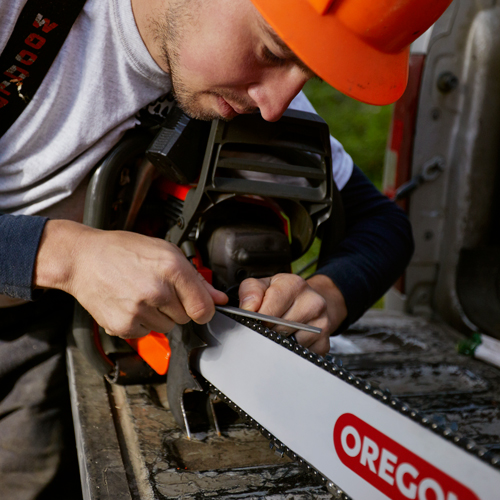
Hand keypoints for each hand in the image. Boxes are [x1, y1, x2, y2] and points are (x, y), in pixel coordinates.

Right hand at [34, 220, 227, 337]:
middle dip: (177, 307)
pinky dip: (141, 323)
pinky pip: (146, 333)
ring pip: (167, 327)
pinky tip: (130, 304)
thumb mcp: (164, 251)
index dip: (204, 309)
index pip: (203, 307)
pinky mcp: (123, 326)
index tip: (198, 306)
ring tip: (141, 295)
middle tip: (159, 289)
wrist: (82, 259)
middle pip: (185, 318)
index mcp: (171, 268)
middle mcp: (156, 291)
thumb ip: (195, 277)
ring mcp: (138, 311)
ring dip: (159, 316)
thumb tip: (218, 297)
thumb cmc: (122, 250)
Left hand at [238, 273, 346, 355]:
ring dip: (278, 343)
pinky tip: (290, 340)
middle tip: (264, 327)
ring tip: (278, 332)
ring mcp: (321, 323)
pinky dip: (291, 352)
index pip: (269, 310)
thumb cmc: (283, 295)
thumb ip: (250, 291)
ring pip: (289, 344)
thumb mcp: (264, 285)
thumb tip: (247, 308)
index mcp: (294, 285)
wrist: (309, 301)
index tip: (253, 321)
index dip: (257, 319)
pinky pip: (300, 355)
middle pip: (279, 329)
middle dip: (267, 331)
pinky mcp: (324, 342)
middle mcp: (312, 302)